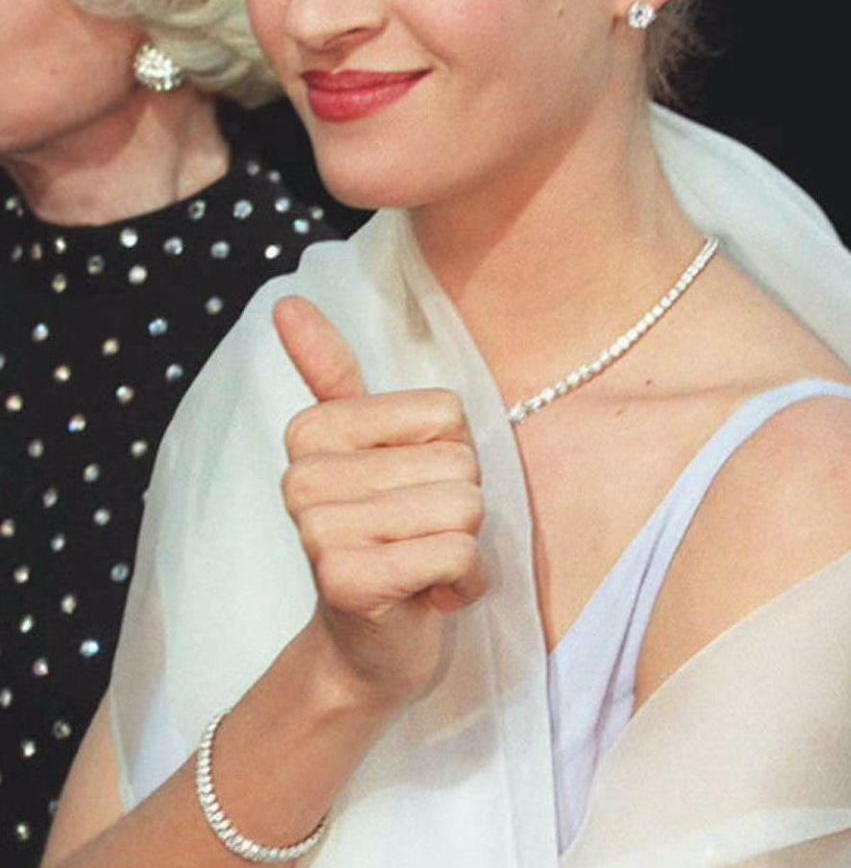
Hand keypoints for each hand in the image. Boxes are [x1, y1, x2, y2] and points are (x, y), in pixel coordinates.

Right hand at [275, 296, 487, 708]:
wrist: (369, 649)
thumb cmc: (387, 536)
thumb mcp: (368, 447)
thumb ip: (331, 372)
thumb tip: (287, 300)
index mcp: (313, 431)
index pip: (446, 413)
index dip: (451, 458)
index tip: (412, 493)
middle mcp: (304, 477)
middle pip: (458, 462)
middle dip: (460, 507)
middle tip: (417, 538)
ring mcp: (320, 531)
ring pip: (463, 506)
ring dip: (463, 547)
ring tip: (421, 564)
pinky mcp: (349, 581)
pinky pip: (458, 554)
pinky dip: (464, 583)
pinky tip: (427, 597)